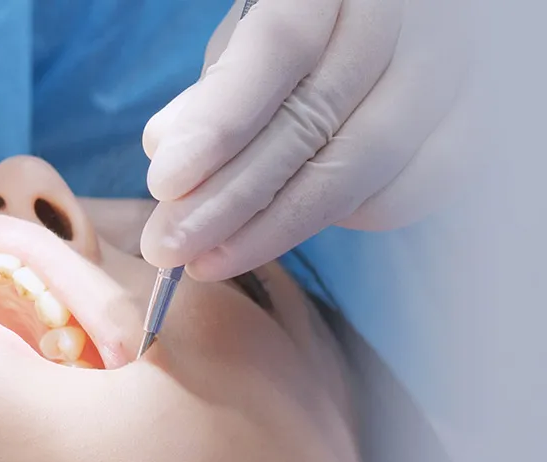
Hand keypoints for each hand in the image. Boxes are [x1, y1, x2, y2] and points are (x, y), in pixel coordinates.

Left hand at [140, 0, 472, 280]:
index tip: (166, 183)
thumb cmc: (300, 32)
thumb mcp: (248, 36)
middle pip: (317, 116)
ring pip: (368, 161)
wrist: (380, 28)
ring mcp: (454, 66)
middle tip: (171, 244)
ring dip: (279, 223)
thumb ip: (217, 88)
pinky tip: (288, 226)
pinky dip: (351, 216)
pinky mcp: (477, 118)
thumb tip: (169, 146)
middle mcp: (411, 16)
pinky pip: (420, 185)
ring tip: (211, 255)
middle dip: (233, 196)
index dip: (221, 121)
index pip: (280, 46)